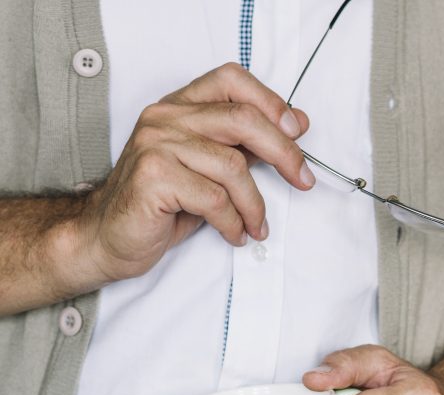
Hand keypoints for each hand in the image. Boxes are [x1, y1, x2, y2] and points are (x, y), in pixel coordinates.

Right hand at [74, 62, 314, 283]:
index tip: (297, 132)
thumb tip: (297, 122)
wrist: (110, 236)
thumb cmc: (165, 202)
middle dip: (284, 153)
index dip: (270, 102)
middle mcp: (165, 117)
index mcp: (180, 105)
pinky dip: (234, 222)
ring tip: (257, 225)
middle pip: (242, 119)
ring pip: (233, 167)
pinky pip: (215, 199)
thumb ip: (248, 142)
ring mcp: (155, 145)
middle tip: (303, 180)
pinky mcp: (152, 178)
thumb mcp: (213, 166)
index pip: (232, 80)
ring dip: (255, 204)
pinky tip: (235, 233)